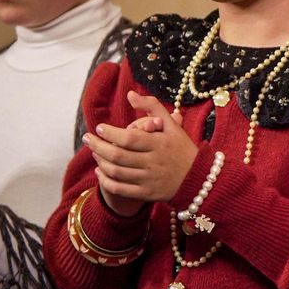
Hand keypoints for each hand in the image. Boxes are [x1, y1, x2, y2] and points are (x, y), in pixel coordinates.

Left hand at [83, 92, 200, 214]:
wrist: (200, 179)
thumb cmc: (182, 149)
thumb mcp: (172, 125)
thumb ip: (152, 107)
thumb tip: (130, 94)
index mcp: (160, 144)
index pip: (129, 138)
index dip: (110, 133)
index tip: (100, 128)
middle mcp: (154, 162)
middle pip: (117, 155)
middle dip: (97, 146)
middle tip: (88, 139)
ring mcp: (149, 179)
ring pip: (116, 172)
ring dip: (100, 162)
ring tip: (95, 153)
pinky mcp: (147, 194)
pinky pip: (119, 188)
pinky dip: (105, 181)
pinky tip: (100, 172)